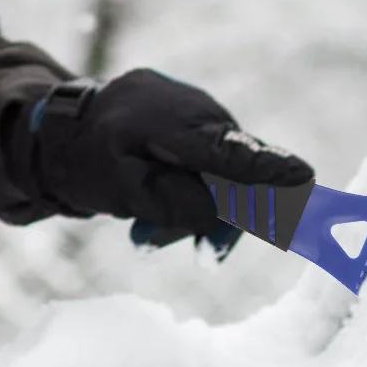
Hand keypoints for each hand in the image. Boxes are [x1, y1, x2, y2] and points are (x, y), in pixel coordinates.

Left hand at [32, 69, 313, 246]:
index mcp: (168, 120)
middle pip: (234, 172)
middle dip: (216, 217)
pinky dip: (191, 194)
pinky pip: (210, 163)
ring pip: (222, 172)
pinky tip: (154, 224)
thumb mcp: (120, 190)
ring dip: (192, 213)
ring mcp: (195, 111)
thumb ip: (174, 202)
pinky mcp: (195, 122)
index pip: (228, 150)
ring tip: (144, 240)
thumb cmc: (86, 160)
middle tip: (204, 257)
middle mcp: (192, 108)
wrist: (61, 128)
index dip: (267, 169)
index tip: (305, 181)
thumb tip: (223, 216)